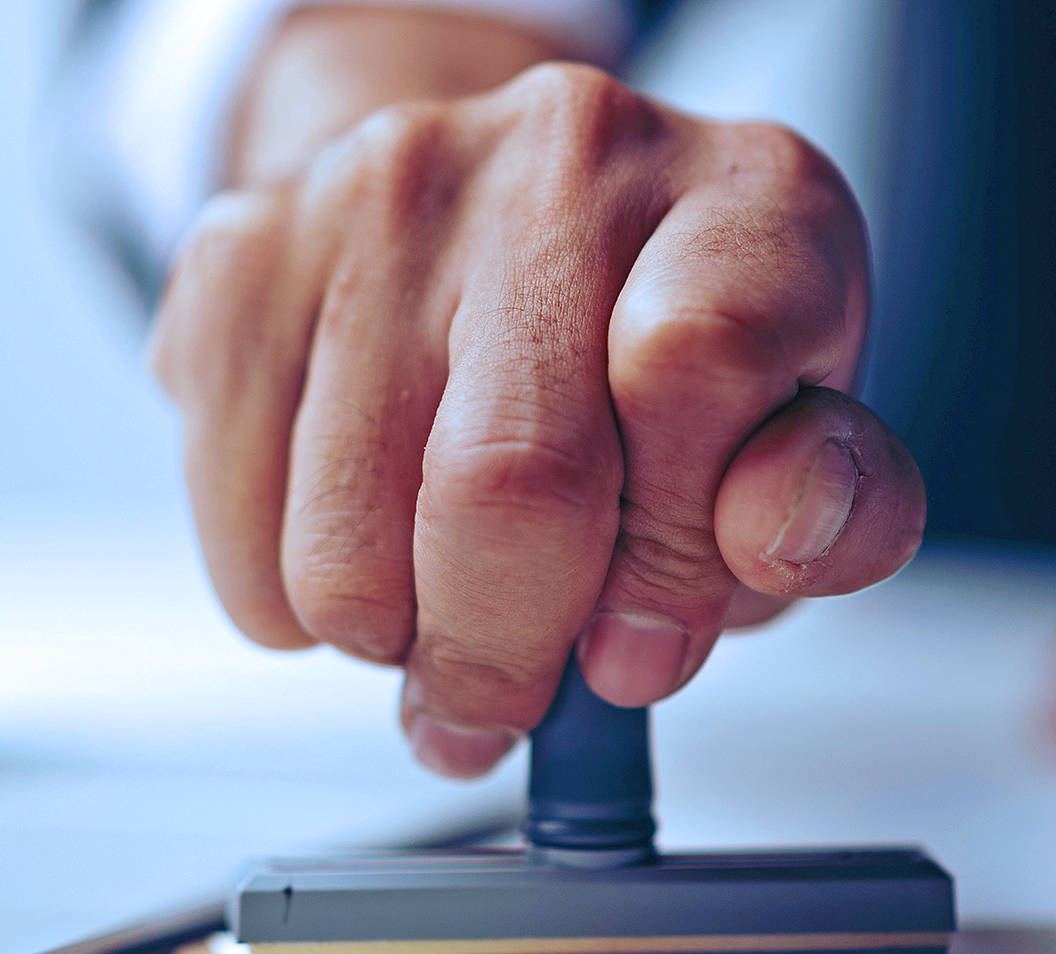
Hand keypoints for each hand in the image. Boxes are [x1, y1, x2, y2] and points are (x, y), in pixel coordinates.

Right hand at [149, 17, 923, 777]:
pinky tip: (359, 542)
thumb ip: (818, 515)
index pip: (693, 374)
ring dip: (395, 637)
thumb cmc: (661, 349)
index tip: (641, 649)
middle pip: (504, 479)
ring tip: (439, 598)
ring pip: (346, 544)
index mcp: (743, 201)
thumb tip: (734, 571)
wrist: (496, 219)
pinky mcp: (242, 255)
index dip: (666, 560)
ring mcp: (384, 190)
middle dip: (504, 655)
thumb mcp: (791, 435)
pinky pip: (237, 527)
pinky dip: (292, 603)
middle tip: (507, 695)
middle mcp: (564, 156)